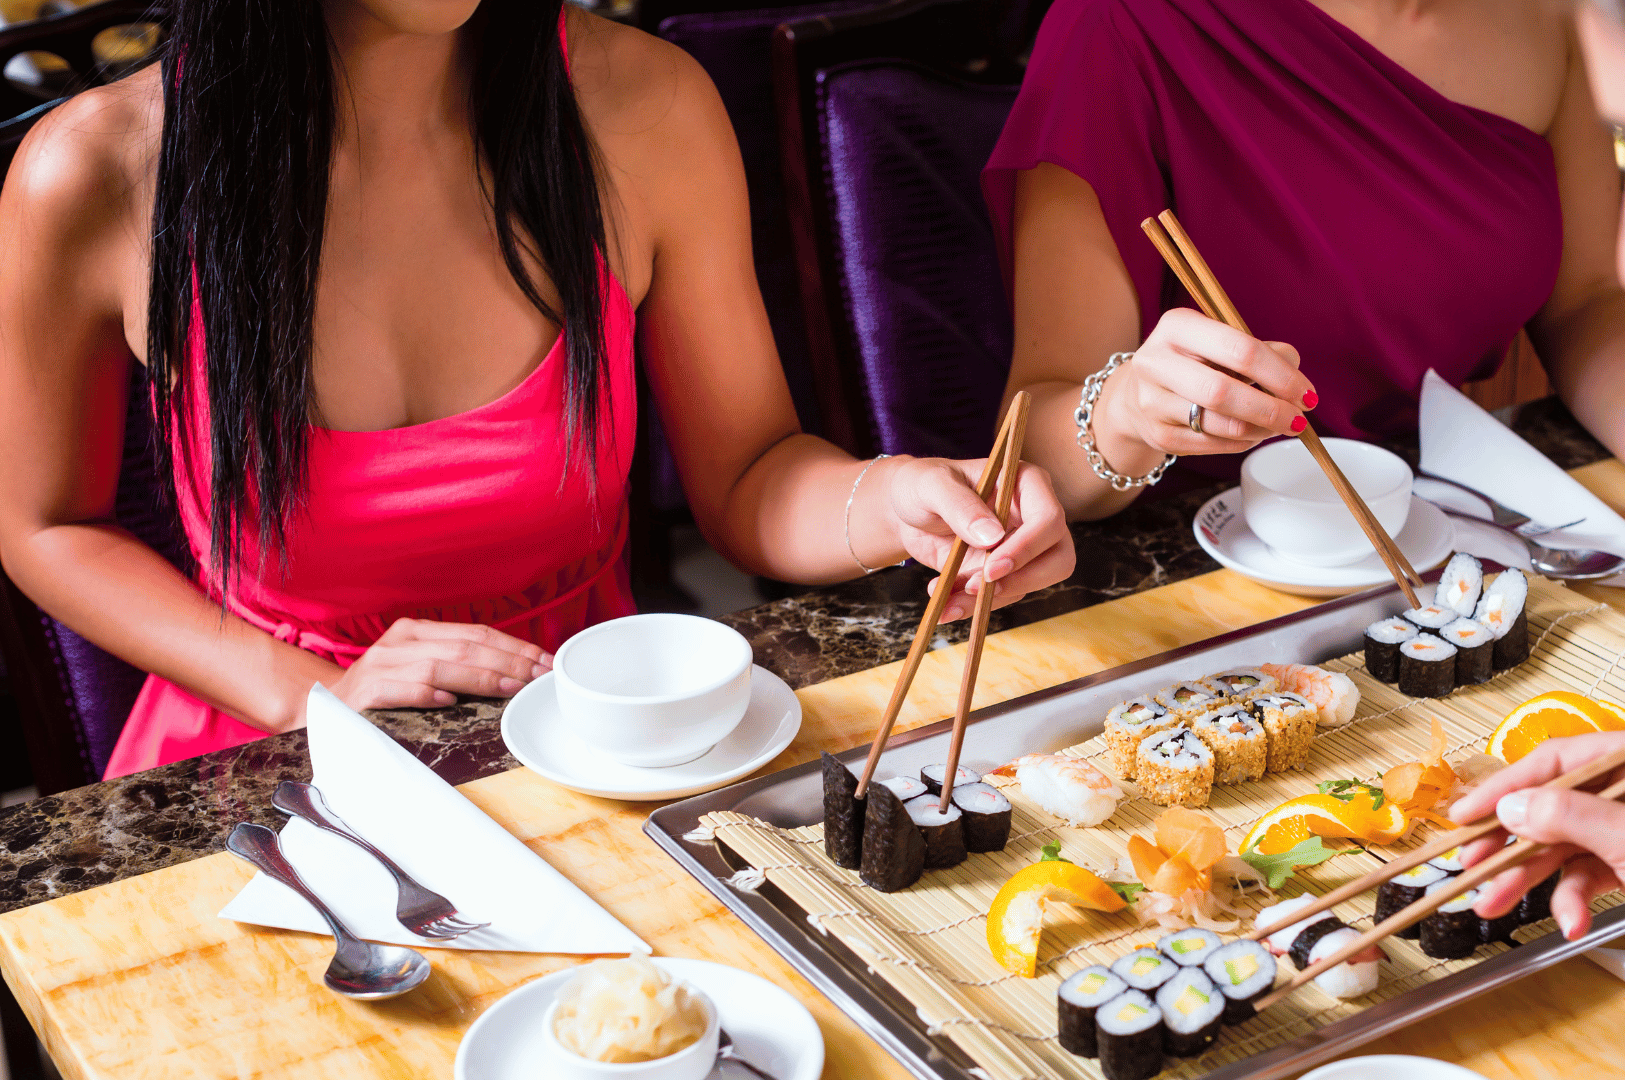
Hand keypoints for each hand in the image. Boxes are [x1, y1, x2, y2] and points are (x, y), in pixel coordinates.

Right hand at [327, 618, 550, 710]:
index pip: (477, 634)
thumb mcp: (418, 669)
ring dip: (480, 678)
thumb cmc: (381, 693)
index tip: (545, 664)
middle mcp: (400, 642)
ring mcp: (380, 665)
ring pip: (440, 666)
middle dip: (509, 663)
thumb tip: (514, 672)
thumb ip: (457, 665)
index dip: (515, 647)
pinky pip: (400, 689)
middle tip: (539, 678)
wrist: (321, 708)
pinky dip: (426, 694)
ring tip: (510, 688)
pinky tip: (449, 701)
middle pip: (466, 648)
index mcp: (418, 632)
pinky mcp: (364, 692)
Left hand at [885, 456, 1074, 620]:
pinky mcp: (1003, 573)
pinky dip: (973, 608)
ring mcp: (1021, 549)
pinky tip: (946, 606)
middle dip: (1022, 581)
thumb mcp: (932, 486)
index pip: (1049, 519)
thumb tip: (993, 536)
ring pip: (1027, 586)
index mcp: (1026, 483)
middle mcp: (1032, 517)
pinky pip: (1001, 598)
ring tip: (947, 599)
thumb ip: (960, 505)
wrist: (905, 512)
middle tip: (977, 588)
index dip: (1027, 548)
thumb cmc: (921, 485)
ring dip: (989, 600)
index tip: (991, 568)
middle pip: (1058, 559)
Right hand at [1094, 308, 1316, 460]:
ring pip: (1219, 423)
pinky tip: (1250, 433)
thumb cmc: (1192, 363)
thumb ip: (1262, 352)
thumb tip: (1294, 372)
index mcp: (1177, 326)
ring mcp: (1152, 401)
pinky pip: (1212, 444)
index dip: (1280, 374)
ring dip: (1259, 428)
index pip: (1239, 349)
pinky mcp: (1158, 434)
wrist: (1138, 393)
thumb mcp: (1221, 344)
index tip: (1306, 392)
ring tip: (1278, 425)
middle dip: (1270, 408)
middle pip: (1223, 390)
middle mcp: (1155, 361)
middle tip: (1297, 418)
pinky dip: (1240, 442)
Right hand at [1450, 731, 1624, 938]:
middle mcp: (1622, 793)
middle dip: (1510, 843)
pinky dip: (1575, 899)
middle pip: (1551, 807)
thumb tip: (1511, 808)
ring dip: (1529, 880)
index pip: (1553, 761)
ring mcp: (1623, 829)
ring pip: (1564, 847)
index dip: (1504, 786)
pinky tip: (1570, 922)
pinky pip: (1590, 874)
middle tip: (1471, 863)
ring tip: (1494, 905)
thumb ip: (1570, 816)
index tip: (1464, 814)